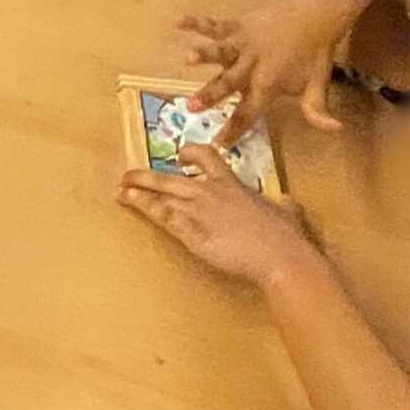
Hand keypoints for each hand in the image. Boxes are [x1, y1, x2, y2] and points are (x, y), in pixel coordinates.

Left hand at [118, 145, 317, 290]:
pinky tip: (128, 201)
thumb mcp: (287, 212)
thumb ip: (284, 206)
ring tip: (120, 187)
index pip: (207, 157)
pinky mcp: (190, 230)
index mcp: (232, 184)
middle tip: (130, 173)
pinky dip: (143, 206)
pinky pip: (161, 215)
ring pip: (160, 193)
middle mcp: (210, 191)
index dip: (191, 154)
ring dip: (138, 190)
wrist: (278, 254)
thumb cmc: (285, 236)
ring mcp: (198, 209)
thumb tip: (289, 204)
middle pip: (171, 177)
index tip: (180, 157)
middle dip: (148, 175)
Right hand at [181, 0, 345, 140]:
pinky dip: (197, 22)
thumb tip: (335, 131)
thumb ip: (318, 111)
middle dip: (210, 95)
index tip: (218, 145)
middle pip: (228, 83)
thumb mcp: (318, 86)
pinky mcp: (239, 27)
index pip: (248, 112)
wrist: (315, 16)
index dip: (234, 130)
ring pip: (221, 51)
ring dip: (204, 54)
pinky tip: (178, 22)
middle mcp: (251, 66)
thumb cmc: (314, 54)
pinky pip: (216, 25)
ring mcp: (243, 44)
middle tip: (191, 106)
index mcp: (268, 84)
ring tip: (188, 59)